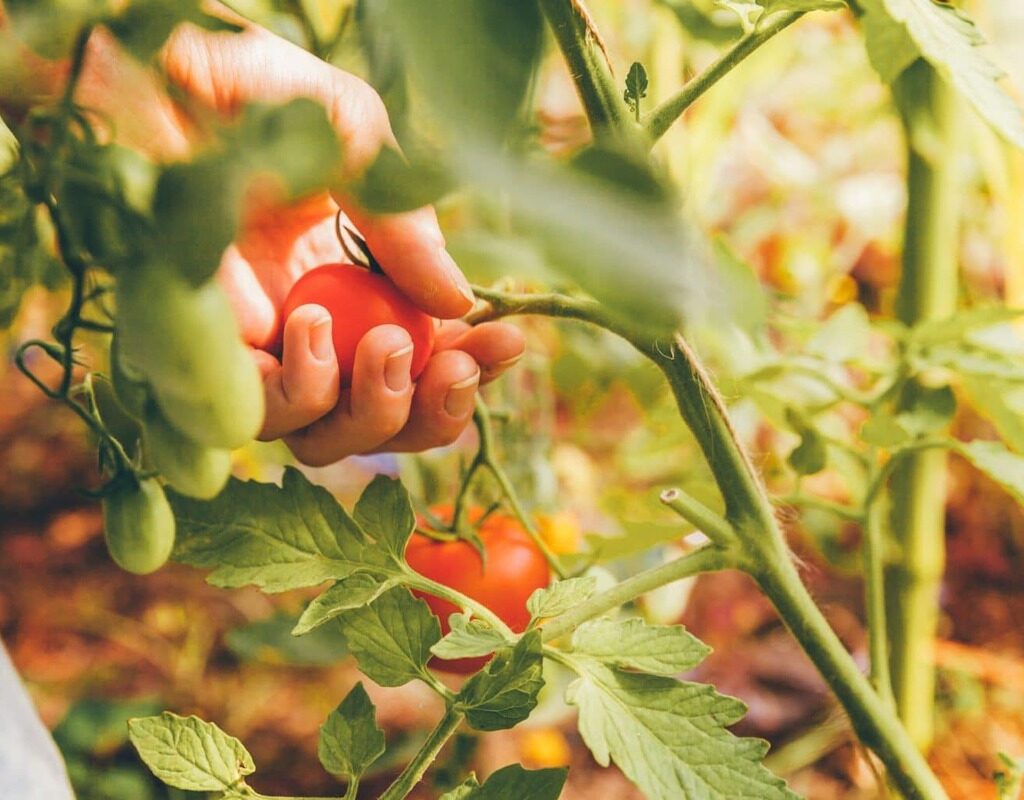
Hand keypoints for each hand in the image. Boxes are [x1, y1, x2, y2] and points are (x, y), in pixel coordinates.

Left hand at [1, 10, 525, 464]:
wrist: (169, 65)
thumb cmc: (263, 92)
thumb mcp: (362, 144)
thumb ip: (408, 230)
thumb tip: (459, 305)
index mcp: (355, 288)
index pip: (421, 362)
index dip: (468, 370)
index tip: (508, 345)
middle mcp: (307, 330)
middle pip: (379, 423)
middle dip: (432, 413)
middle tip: (455, 367)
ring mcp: (254, 349)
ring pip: (323, 439)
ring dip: (375, 410)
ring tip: (388, 343)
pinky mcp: (197, 352)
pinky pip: (257, 416)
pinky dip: (303, 388)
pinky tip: (315, 324)